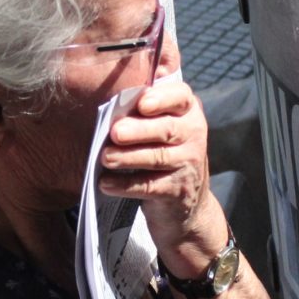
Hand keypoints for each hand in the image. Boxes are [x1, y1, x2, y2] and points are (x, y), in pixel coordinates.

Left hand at [101, 77, 213, 256]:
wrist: (184, 201)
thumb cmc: (162, 151)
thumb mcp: (161, 126)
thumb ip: (142, 109)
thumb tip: (111, 100)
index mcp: (187, 111)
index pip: (180, 97)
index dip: (162, 99)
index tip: (141, 104)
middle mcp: (193, 134)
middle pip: (167, 129)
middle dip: (139, 130)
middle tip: (115, 133)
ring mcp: (189, 164)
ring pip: (158, 157)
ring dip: (129, 157)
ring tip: (105, 158)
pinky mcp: (178, 191)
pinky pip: (150, 186)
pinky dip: (126, 185)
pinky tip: (106, 183)